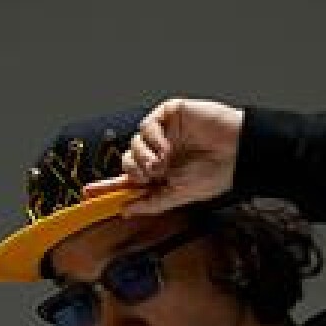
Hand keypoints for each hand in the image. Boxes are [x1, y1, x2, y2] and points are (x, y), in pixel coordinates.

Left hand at [82, 97, 243, 216]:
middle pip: (127, 160)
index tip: (88, 194)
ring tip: (163, 164)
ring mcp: (164, 133)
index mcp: (162, 174)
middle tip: (151, 175)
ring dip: (143, 157)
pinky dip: (152, 139)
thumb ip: (151, 202)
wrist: (238, 154)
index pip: (129, 181)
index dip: (108, 186)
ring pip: (133, 143)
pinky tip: (166, 148)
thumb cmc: (216, 174)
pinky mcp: (170, 114)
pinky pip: (147, 125)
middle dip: (134, 170)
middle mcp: (160, 153)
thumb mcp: (179, 195)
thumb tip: (125, 210)